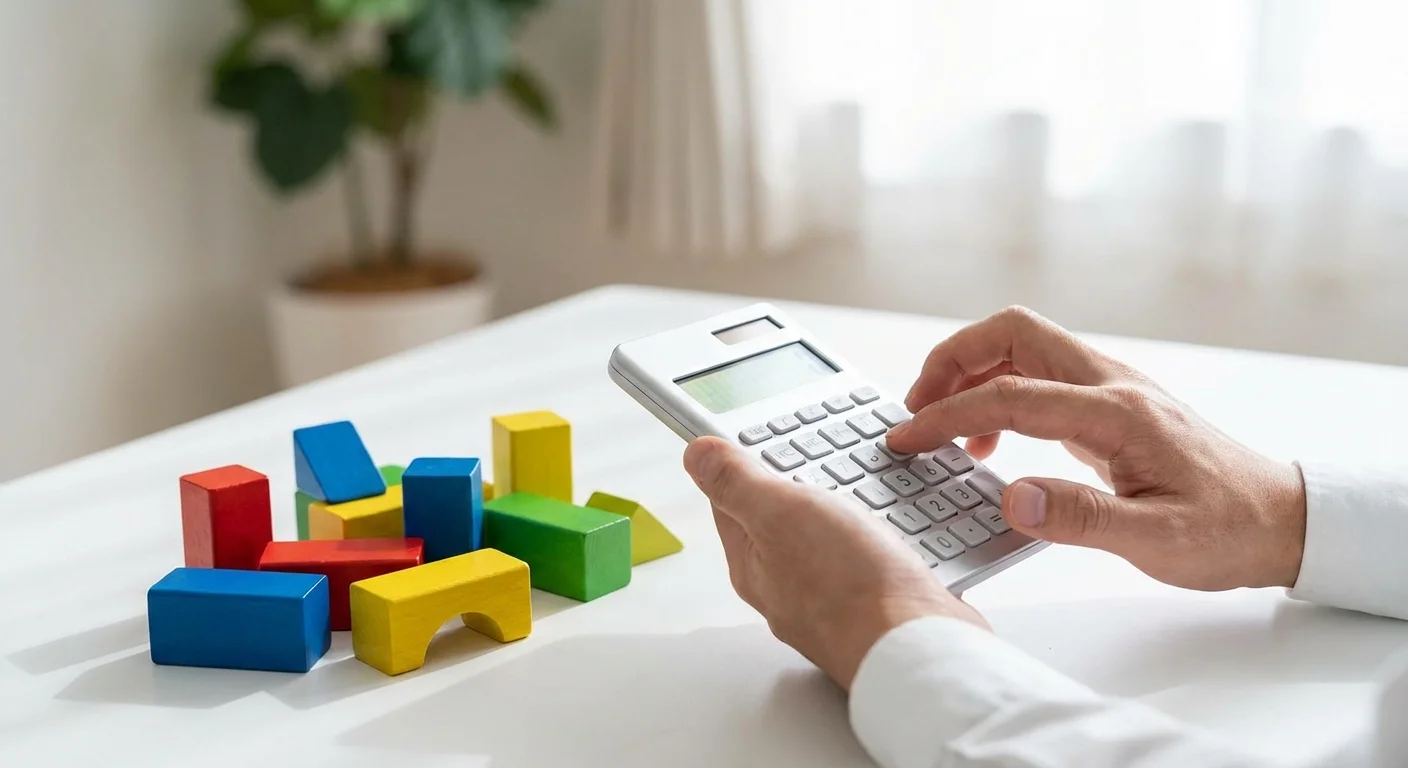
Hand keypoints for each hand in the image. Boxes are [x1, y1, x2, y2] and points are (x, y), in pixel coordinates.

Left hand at [683, 436, 987, 689]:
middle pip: (782, 523)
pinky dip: (880, 539)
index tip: (762, 439)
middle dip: (800, 486)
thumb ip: (738, 483)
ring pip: (830, 543)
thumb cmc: (850, 589)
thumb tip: (697, 455)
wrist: (918, 648)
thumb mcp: (781, 514)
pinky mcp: (875, 609)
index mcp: (752, 566)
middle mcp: (786, 589)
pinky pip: (870, 562)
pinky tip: (898, 528)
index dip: (744, 465)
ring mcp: (831, 602)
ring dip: (846, 511)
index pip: (731, 503)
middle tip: (820, 455)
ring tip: (865, 487)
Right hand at [887, 306, 1306, 591]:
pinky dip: (998, 396)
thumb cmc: (1227, 529)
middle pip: (1012, 333)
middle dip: (951, 361)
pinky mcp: (1108, 406)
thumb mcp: (1158, 541)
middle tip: (917, 411)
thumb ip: (1083, 518)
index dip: (947, 414)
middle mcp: (1111, 385)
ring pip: (1023, 346)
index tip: (906, 439)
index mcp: (1117, 412)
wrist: (1280, 520)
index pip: (1010, 394)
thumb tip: (1012, 498)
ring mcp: (1110, 389)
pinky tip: (990, 446)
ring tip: (943, 430)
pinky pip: (1037, 377)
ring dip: (972, 374)